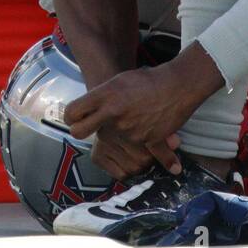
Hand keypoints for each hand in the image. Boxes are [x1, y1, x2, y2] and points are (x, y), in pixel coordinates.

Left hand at [67, 65, 191, 178]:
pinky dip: (163, 159)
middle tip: (85, 129)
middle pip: (78, 131)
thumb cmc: (147, 80)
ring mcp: (128, 129)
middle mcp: (112, 113)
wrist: (177, 84)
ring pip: (111, 142)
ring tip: (134, 124)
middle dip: (79, 132)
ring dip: (120, 137)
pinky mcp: (146, 140)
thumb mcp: (118, 81)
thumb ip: (100, 97)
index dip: (70, 117)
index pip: (72, 112)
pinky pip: (145, 154)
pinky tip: (173, 167)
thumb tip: (86, 110)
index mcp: (105, 96)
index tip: (75, 118)